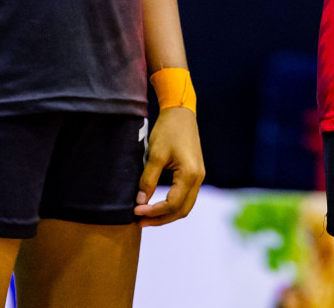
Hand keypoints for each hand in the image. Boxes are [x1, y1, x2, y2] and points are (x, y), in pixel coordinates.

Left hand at [134, 107, 203, 226]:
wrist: (181, 112)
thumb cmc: (168, 130)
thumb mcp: (156, 154)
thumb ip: (148, 180)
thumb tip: (140, 202)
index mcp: (190, 174)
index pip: (172, 204)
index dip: (153, 211)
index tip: (135, 211)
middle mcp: (198, 178)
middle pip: (181, 210)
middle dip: (160, 219)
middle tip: (139, 221)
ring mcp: (198, 176)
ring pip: (185, 206)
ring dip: (166, 215)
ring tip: (146, 217)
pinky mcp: (194, 173)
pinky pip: (185, 197)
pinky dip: (172, 205)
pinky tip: (157, 205)